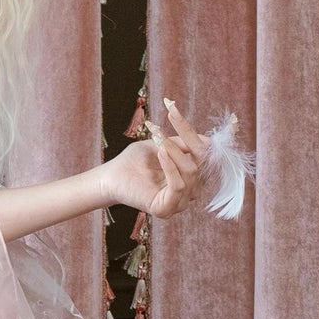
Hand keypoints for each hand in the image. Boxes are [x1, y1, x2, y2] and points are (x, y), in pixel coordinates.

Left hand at [97, 99, 207, 217]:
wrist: (109, 177)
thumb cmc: (134, 161)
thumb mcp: (161, 146)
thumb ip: (183, 144)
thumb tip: (208, 140)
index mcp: (190, 176)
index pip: (202, 153)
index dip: (190, 132)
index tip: (173, 109)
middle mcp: (190, 191)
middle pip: (200, 163)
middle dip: (184, 141)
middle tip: (160, 129)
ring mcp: (180, 202)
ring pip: (191, 172)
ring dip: (174, 151)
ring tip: (159, 141)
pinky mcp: (167, 208)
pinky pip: (178, 185)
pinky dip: (171, 167)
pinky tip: (161, 153)